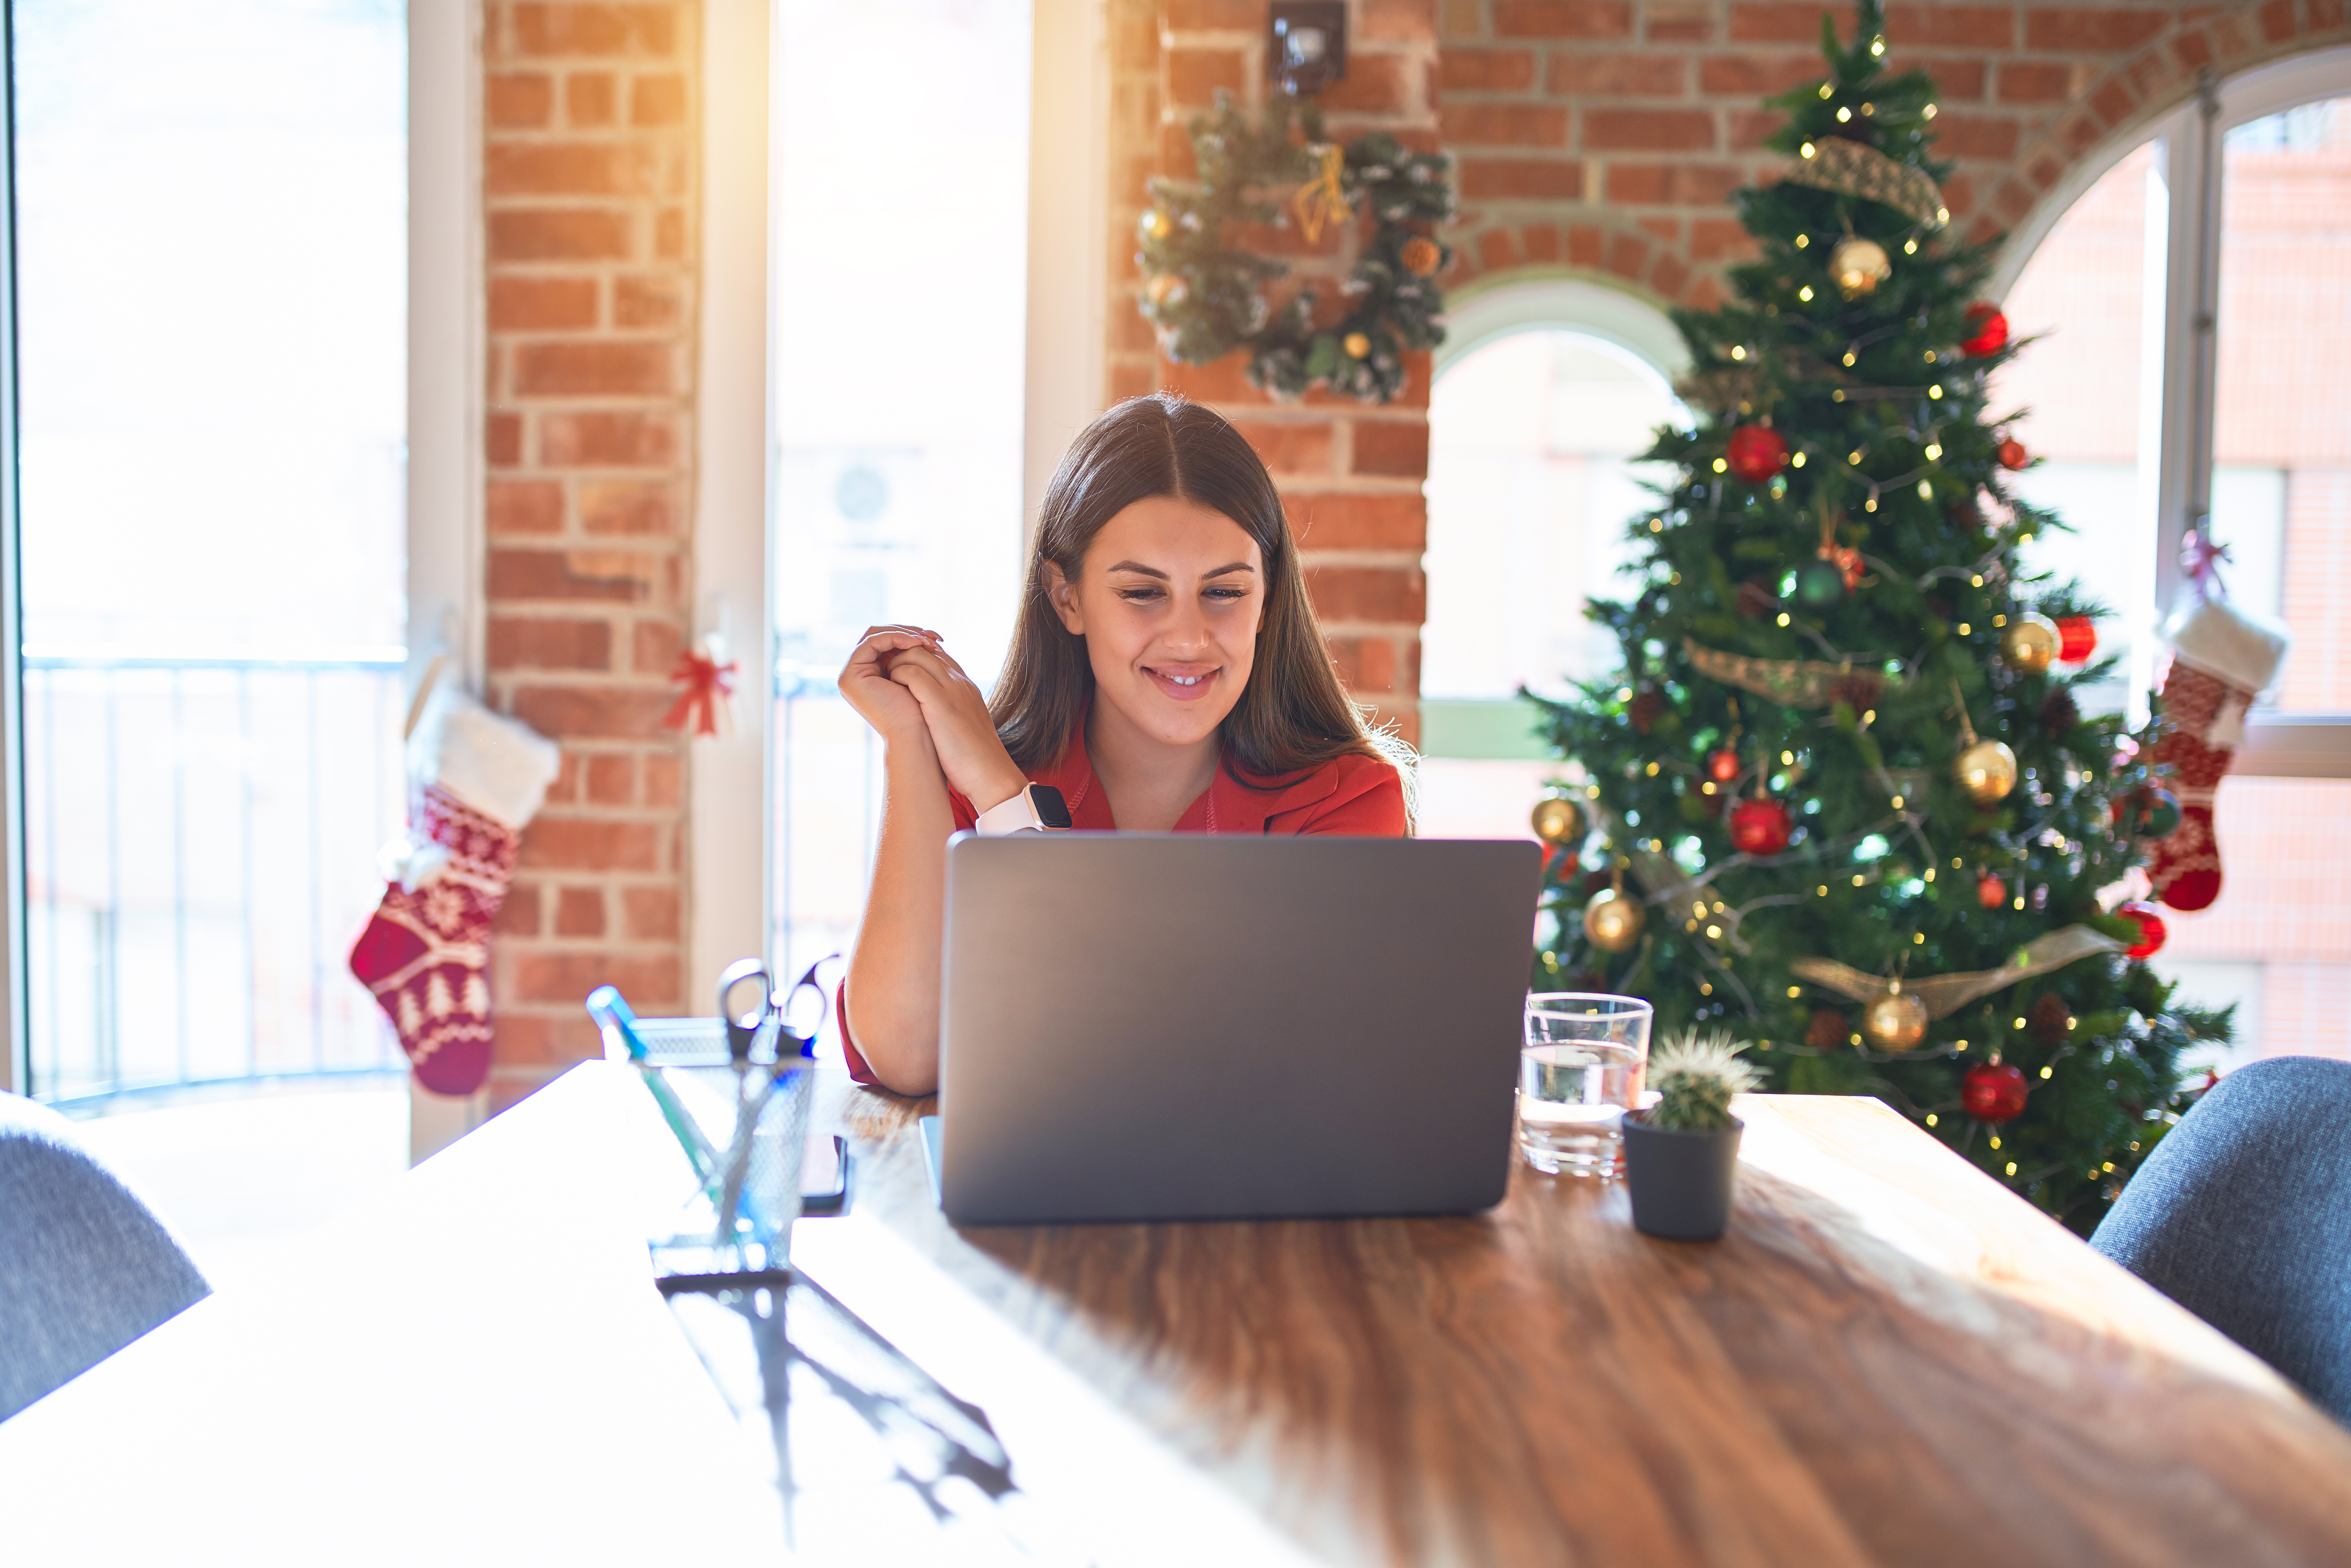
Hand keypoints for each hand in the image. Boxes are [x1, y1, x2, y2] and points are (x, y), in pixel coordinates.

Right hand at [839, 625, 941, 749]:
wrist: (916, 735)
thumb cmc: (924, 713)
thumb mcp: (921, 676)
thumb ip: (916, 656)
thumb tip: (928, 635)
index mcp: (873, 674)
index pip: (888, 641)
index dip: (912, 635)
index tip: (937, 639)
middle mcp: (859, 674)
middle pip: (880, 636)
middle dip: (908, 632)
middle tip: (933, 637)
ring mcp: (851, 675)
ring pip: (876, 636)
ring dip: (903, 633)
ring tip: (927, 641)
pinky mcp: (850, 676)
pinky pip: (872, 643)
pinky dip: (894, 638)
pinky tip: (916, 643)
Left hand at [880, 640, 1029, 811]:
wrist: (991, 776)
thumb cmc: (976, 760)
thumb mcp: (964, 728)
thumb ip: (951, 714)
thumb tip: (933, 718)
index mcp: (966, 687)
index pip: (938, 656)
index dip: (916, 660)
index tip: (901, 675)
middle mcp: (960, 682)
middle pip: (925, 649)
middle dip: (902, 656)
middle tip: (886, 675)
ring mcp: (951, 689)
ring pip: (916, 654)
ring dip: (896, 664)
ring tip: (887, 682)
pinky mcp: (940, 702)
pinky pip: (911, 673)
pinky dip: (896, 676)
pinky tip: (891, 691)